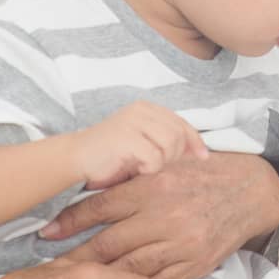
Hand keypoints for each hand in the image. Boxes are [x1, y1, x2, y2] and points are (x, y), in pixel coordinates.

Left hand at [40, 153, 278, 278]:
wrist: (250, 190)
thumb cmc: (203, 174)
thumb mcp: (167, 165)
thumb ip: (133, 179)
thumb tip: (90, 187)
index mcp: (152, 186)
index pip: (100, 206)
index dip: (70, 221)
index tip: (45, 233)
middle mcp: (163, 216)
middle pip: (108, 243)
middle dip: (75, 258)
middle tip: (49, 270)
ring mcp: (179, 244)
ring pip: (129, 269)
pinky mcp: (194, 264)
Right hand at [73, 102, 208, 189]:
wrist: (75, 158)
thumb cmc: (110, 155)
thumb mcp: (142, 143)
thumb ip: (164, 141)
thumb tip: (198, 151)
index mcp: (147, 109)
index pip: (181, 122)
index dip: (195, 140)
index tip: (203, 157)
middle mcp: (141, 110)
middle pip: (179, 134)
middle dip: (176, 155)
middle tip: (157, 166)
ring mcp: (133, 121)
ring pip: (170, 144)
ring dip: (162, 162)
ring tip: (145, 167)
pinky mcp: (126, 137)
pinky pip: (154, 157)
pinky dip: (149, 168)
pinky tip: (136, 170)